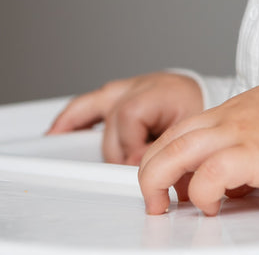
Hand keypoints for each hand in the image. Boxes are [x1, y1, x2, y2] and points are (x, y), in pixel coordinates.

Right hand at [47, 72, 203, 165]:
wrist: (203, 95)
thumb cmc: (199, 111)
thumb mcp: (191, 128)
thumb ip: (166, 145)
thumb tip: (135, 164)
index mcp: (158, 91)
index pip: (129, 116)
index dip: (132, 145)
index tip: (139, 165)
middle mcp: (135, 87)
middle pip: (110, 123)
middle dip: (119, 153)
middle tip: (129, 171)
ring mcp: (121, 89)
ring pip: (90, 111)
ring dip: (89, 140)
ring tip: (77, 161)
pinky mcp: (112, 95)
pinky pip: (83, 106)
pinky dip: (68, 120)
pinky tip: (55, 135)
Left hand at [137, 78, 258, 215]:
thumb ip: (247, 149)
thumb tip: (234, 185)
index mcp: (233, 112)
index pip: (182, 129)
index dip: (165, 155)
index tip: (166, 181)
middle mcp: (229, 119)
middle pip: (171, 138)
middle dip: (150, 168)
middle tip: (153, 198)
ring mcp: (239, 133)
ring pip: (178, 150)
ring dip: (160, 179)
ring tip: (163, 205)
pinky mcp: (255, 153)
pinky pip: (212, 172)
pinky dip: (202, 191)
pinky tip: (211, 206)